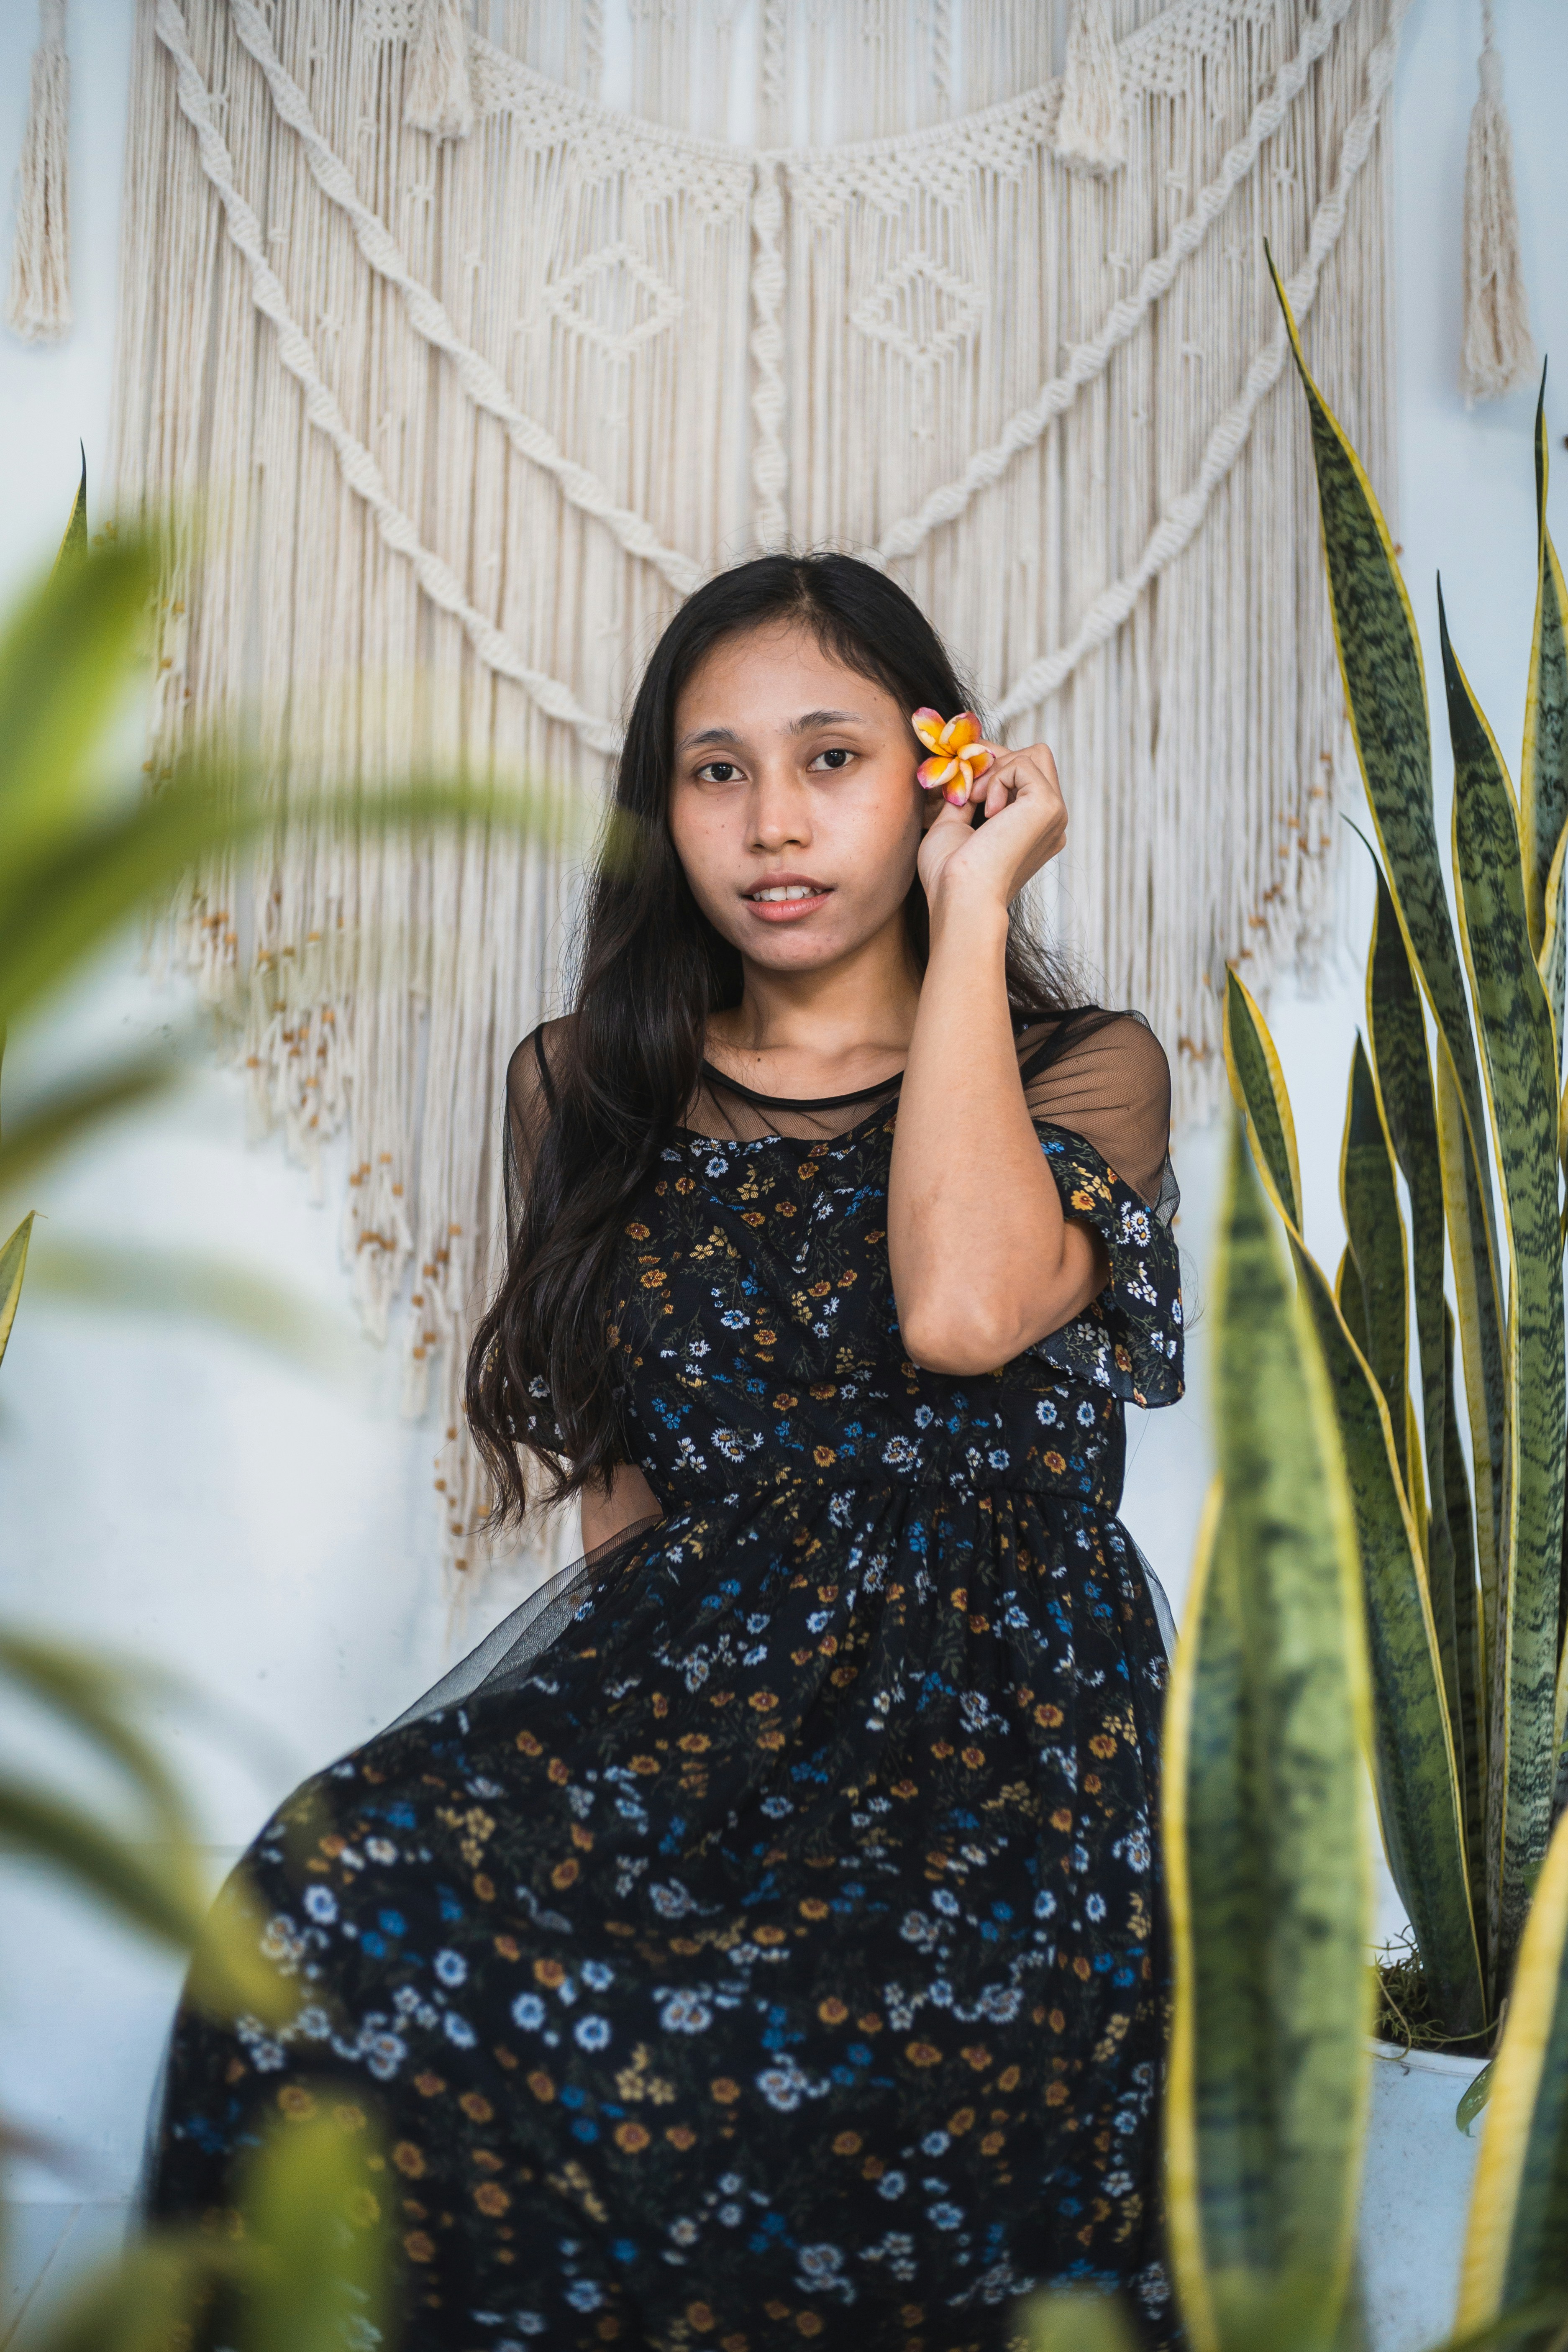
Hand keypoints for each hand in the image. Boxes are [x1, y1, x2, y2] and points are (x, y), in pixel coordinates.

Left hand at [915, 737, 1067, 917]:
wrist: (960, 896)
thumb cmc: (950, 874)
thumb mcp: (953, 824)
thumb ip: (965, 795)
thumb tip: (965, 767)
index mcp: (1033, 827)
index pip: (1026, 774)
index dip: (994, 764)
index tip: (964, 772)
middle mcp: (1050, 821)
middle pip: (1036, 757)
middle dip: (997, 759)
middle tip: (968, 787)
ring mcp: (1054, 814)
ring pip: (1035, 755)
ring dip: (997, 768)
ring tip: (974, 800)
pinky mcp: (1049, 807)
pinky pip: (1025, 763)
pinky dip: (997, 778)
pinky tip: (986, 810)